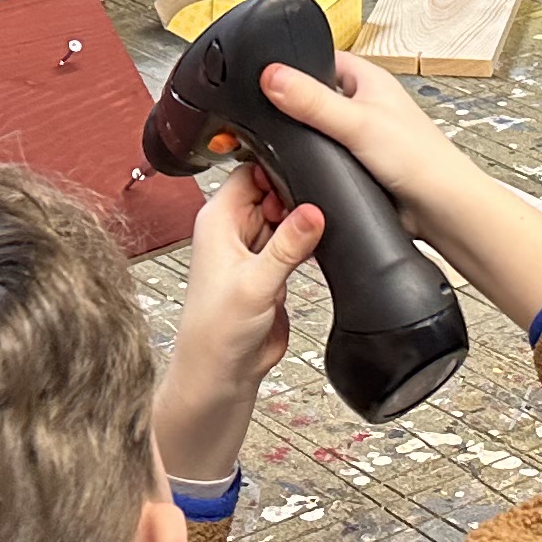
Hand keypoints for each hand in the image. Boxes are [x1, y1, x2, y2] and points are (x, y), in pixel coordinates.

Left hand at [151, 175, 327, 485]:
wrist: (222, 373)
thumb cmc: (216, 331)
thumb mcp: (256, 284)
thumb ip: (287, 246)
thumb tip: (313, 211)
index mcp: (218, 220)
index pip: (250, 171)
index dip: (279, 167)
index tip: (310, 170)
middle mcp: (234, 230)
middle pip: (273, 190)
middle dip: (298, 194)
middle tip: (325, 200)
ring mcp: (255, 250)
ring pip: (287, 217)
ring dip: (305, 222)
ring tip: (324, 226)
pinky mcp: (272, 269)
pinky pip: (296, 243)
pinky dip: (309, 243)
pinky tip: (322, 246)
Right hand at [249, 52, 541, 327]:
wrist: (440, 210)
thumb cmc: (419, 160)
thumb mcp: (357, 123)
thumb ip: (312, 101)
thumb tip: (272, 76)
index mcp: (368, 80)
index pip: (320, 58)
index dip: (292, 64)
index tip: (261, 76)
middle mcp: (364, 104)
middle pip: (313, 95)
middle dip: (290, 107)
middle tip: (261, 116)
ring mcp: (360, 135)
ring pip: (317, 130)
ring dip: (300, 139)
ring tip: (274, 145)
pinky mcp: (357, 165)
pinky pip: (324, 158)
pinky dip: (310, 163)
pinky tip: (297, 170)